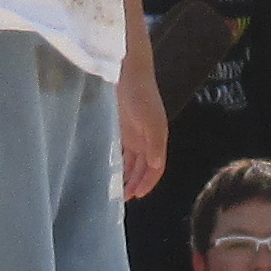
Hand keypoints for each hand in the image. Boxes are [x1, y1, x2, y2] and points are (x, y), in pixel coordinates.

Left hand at [117, 57, 167, 198]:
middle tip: (123, 198)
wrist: (128, 71)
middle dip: (137, 183)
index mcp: (157, 138)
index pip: (156, 167)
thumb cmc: (140, 94)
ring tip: (118, 190)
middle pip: (145, 168)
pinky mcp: (124, 128)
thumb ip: (153, 142)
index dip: (148, 182)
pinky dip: (120, 163)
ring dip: (129, 176)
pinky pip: (124, 151)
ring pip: (134, 162)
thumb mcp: (149, 118)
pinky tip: (112, 171)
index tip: (136, 195)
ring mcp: (136, 134)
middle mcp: (148, 139)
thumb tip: (156, 166)